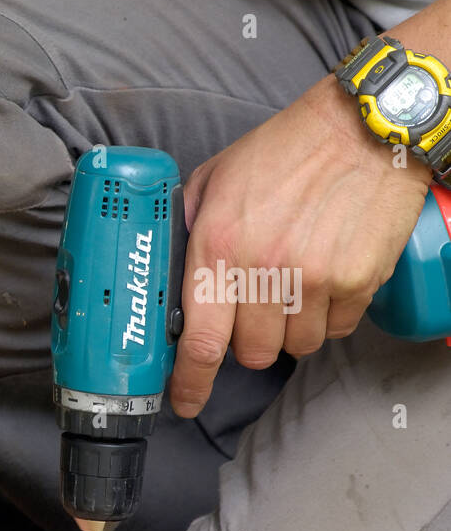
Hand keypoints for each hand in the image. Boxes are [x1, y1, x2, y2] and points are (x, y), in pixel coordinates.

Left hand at [171, 77, 431, 417]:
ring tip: (292, 288)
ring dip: (288, 330)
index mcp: (218, 248)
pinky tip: (324, 280)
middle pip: (250, 353)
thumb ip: (188, 233)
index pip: (200, 341)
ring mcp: (316, 279)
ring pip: (294, 347)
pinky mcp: (359, 280)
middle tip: (253, 310)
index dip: (190, 383)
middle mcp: (264, 270)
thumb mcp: (211, 182)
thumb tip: (170, 280)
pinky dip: (327, 317)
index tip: (185, 402)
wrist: (361, 129)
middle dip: (246, 343)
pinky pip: (336, 329)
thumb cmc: (281, 152)